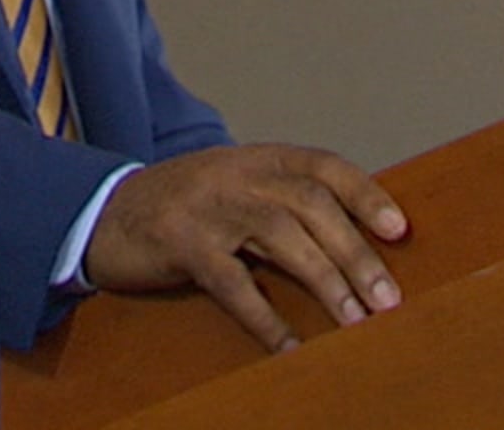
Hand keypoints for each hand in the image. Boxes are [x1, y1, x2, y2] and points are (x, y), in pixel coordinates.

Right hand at [83, 143, 408, 353]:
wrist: (103, 212)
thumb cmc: (183, 207)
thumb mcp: (233, 188)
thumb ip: (281, 202)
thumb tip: (352, 242)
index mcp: (257, 158)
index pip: (324, 166)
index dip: (366, 194)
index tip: (401, 230)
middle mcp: (236, 173)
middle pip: (310, 204)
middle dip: (356, 252)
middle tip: (389, 298)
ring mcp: (207, 205)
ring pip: (280, 236)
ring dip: (326, 280)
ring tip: (356, 321)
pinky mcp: (179, 241)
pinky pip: (232, 282)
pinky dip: (266, 316)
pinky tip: (290, 345)